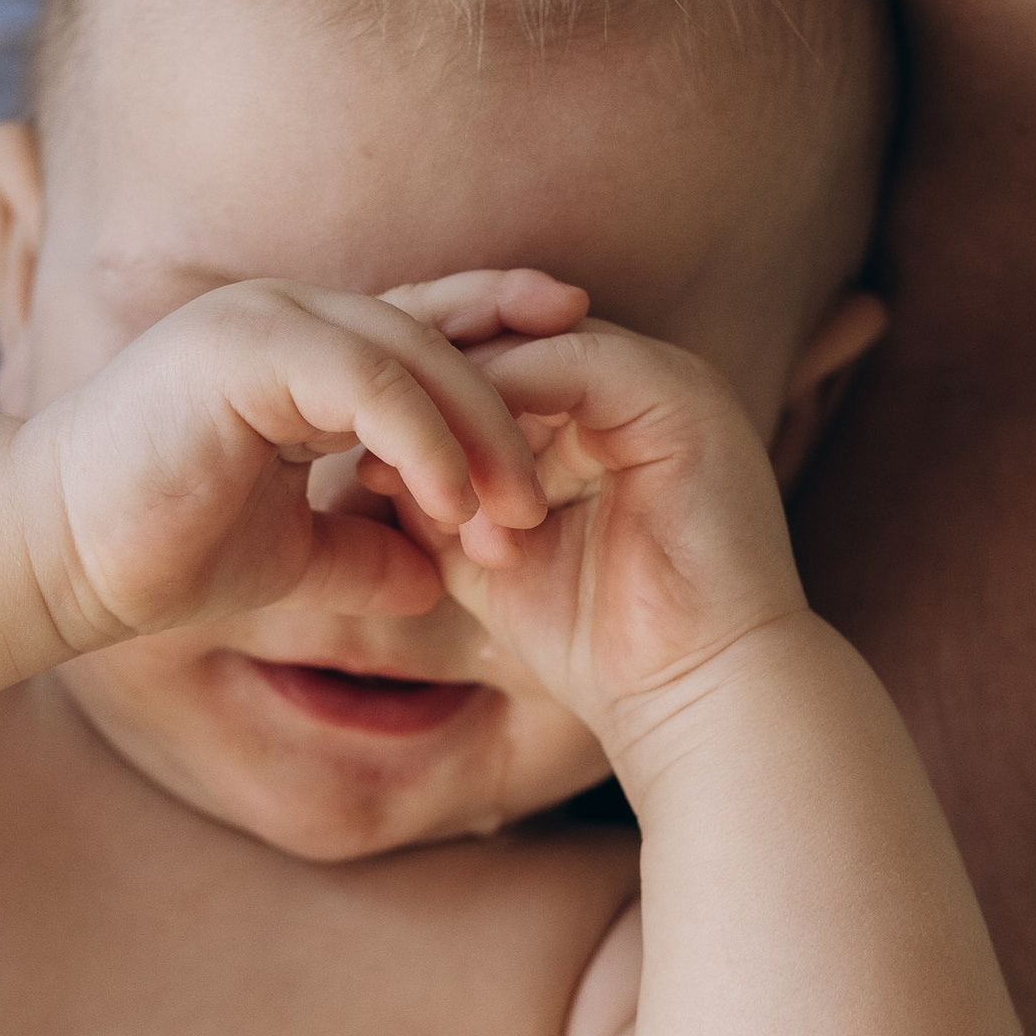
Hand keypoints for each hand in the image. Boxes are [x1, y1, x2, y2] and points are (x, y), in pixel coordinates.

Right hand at [12, 279, 549, 648]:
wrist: (56, 560)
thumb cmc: (157, 549)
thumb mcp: (292, 556)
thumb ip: (364, 552)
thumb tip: (436, 577)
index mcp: (299, 352)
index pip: (425, 330)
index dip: (503, 350)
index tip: (581, 391)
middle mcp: (286, 317)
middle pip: (437, 331)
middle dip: (514, 400)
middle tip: (564, 479)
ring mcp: (261, 321)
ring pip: (409, 351)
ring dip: (476, 431)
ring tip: (518, 509)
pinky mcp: (240, 349)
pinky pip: (363, 383)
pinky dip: (418, 439)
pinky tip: (450, 500)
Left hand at [379, 314, 805, 749]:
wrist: (693, 699)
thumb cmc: (598, 644)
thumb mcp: (491, 552)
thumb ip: (442, 497)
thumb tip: (360, 462)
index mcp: (612, 410)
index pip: (503, 360)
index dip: (420, 392)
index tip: (341, 438)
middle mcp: (646, 380)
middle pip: (514, 337)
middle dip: (425, 382)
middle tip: (344, 424)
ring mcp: (672, 380)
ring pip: (534, 343)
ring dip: (455, 398)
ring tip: (385, 455)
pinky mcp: (684, 398)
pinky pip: (572, 366)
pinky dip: (501, 404)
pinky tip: (444, 460)